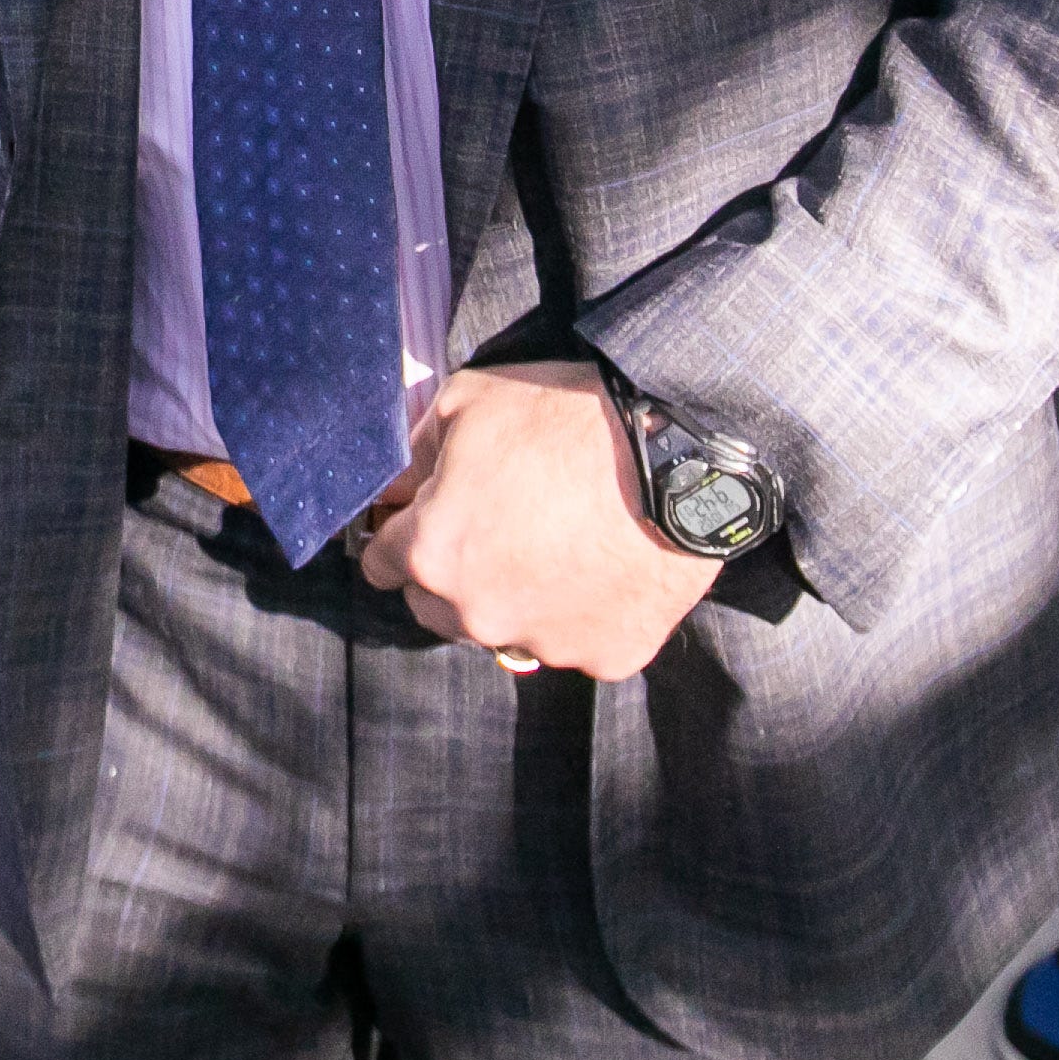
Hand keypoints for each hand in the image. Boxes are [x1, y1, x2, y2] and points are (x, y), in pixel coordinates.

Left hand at [356, 360, 718, 681]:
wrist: (676, 454)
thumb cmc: (565, 420)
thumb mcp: (464, 403)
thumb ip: (414, 455)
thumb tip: (392, 488)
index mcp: (433, 553)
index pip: (382, 564)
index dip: (399, 535)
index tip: (422, 520)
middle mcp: (479, 613)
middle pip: (437, 608)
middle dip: (451, 573)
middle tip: (494, 527)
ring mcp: (545, 642)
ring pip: (505, 628)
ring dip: (515, 598)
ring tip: (554, 544)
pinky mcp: (606, 657)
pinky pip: (576, 641)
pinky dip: (581, 613)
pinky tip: (601, 566)